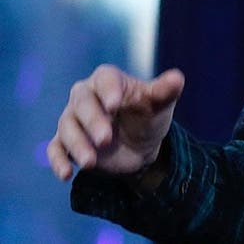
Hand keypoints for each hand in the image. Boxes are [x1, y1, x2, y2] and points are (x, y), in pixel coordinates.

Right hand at [46, 65, 184, 180]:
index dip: (108, 90)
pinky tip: (66, 174)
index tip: (115, 104)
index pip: (104, 79)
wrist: (140, 147)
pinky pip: (55, 149)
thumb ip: (165, 92)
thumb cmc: (148, 117)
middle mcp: (86, 97)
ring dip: (77, 144)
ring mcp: (73, 120)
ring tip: (90, 162)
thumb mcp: (160, 106)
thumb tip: (177, 78)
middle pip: (82, 103)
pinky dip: (59, 161)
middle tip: (106, 139)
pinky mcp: (66, 143)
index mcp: (109, 81)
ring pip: (67, 127)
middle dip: (92, 121)